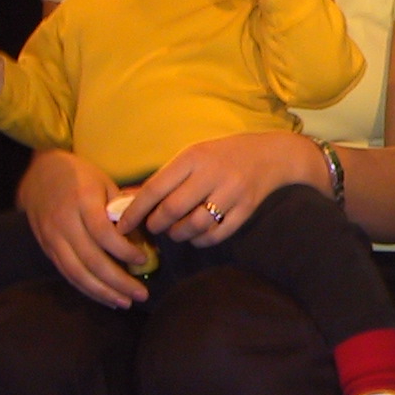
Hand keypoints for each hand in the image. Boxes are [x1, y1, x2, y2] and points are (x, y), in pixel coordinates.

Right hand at [18, 148, 149, 306]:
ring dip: (102, 291)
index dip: (123, 250)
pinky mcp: (47, 248)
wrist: (39, 174)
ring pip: (76, 272)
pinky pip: (67, 273)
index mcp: (82, 201)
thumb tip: (148, 238)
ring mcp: (52, 238)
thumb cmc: (81, 177)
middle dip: (117, 281)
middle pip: (90, 259)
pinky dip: (86, 288)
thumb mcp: (105, 183)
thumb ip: (123, 208)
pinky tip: (105, 297)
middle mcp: (63, 222)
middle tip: (142, 294)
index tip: (143, 259)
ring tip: (125, 302)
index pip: (102, 233)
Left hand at [122, 131, 325, 247]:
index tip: (122, 226)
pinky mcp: (246, 209)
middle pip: (172, 210)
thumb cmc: (224, 155)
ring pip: (194, 226)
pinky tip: (196, 235)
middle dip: (156, 224)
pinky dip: (200, 240)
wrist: (272, 155)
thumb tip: (127, 201)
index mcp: (194, 157)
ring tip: (175, 231)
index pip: (155, 188)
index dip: (134, 211)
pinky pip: (216, 235)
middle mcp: (212, 174)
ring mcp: (232, 193)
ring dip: (177, 234)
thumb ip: (165, 177)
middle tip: (153, 227)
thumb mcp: (194, 155)